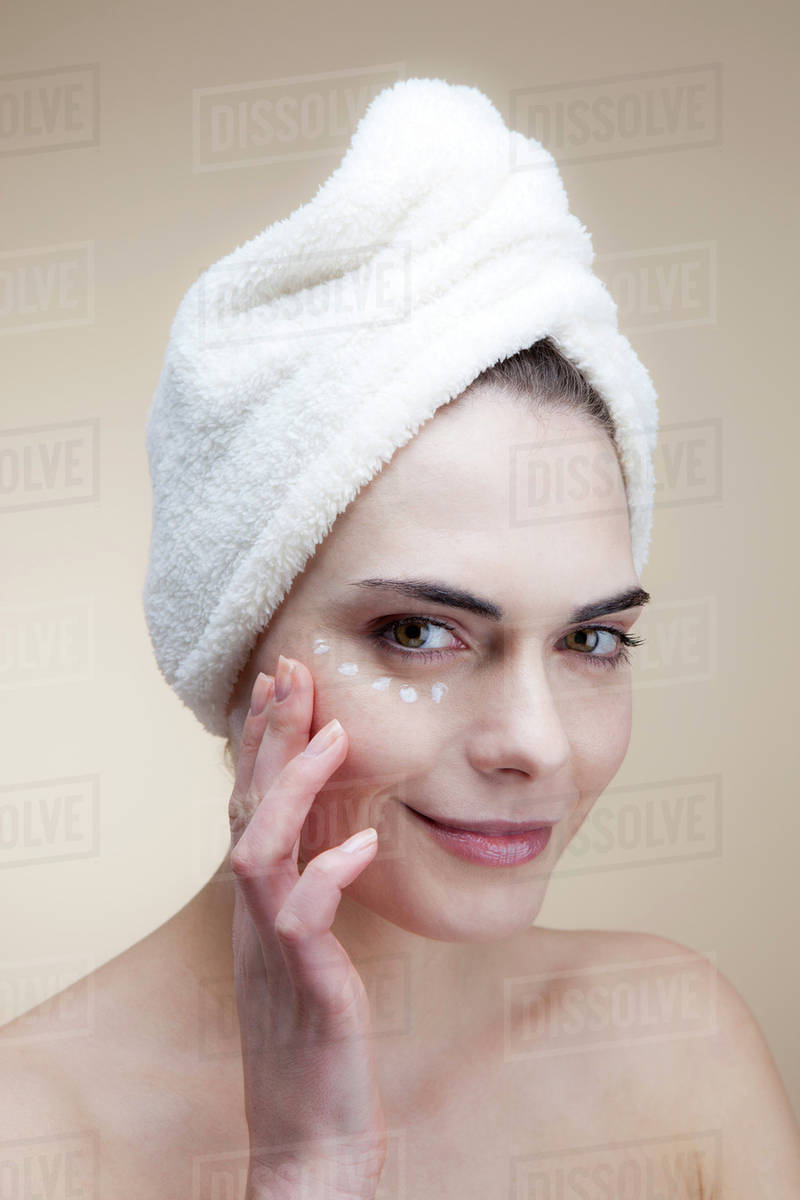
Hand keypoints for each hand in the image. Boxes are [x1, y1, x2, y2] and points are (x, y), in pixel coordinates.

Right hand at [228, 655, 385, 1199]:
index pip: (253, 802)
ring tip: (333, 734)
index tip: (282, 682)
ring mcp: (274, 948)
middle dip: (269, 736)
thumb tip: (341, 841)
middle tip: (291, 671)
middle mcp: (258, 914)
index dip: (263, 741)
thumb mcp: (308, 950)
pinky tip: (364, 843)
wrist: (308, 1135)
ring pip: (260, 850)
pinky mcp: (304, 985)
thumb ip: (311, 894)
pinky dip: (329, 873)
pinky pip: (303, 920)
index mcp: (263, 901)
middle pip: (248, 807)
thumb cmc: (314, 1039)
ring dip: (292, 788)